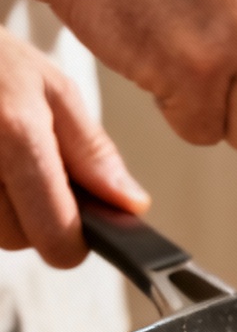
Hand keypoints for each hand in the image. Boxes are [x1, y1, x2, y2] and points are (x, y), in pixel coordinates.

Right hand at [0, 28, 148, 266]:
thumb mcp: (54, 90)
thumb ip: (93, 153)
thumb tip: (129, 204)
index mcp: (16, 135)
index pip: (54, 233)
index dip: (73, 241)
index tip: (79, 229)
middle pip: (17, 240)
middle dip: (32, 217)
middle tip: (28, 171)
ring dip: (2, 210)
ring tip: (1, 159)